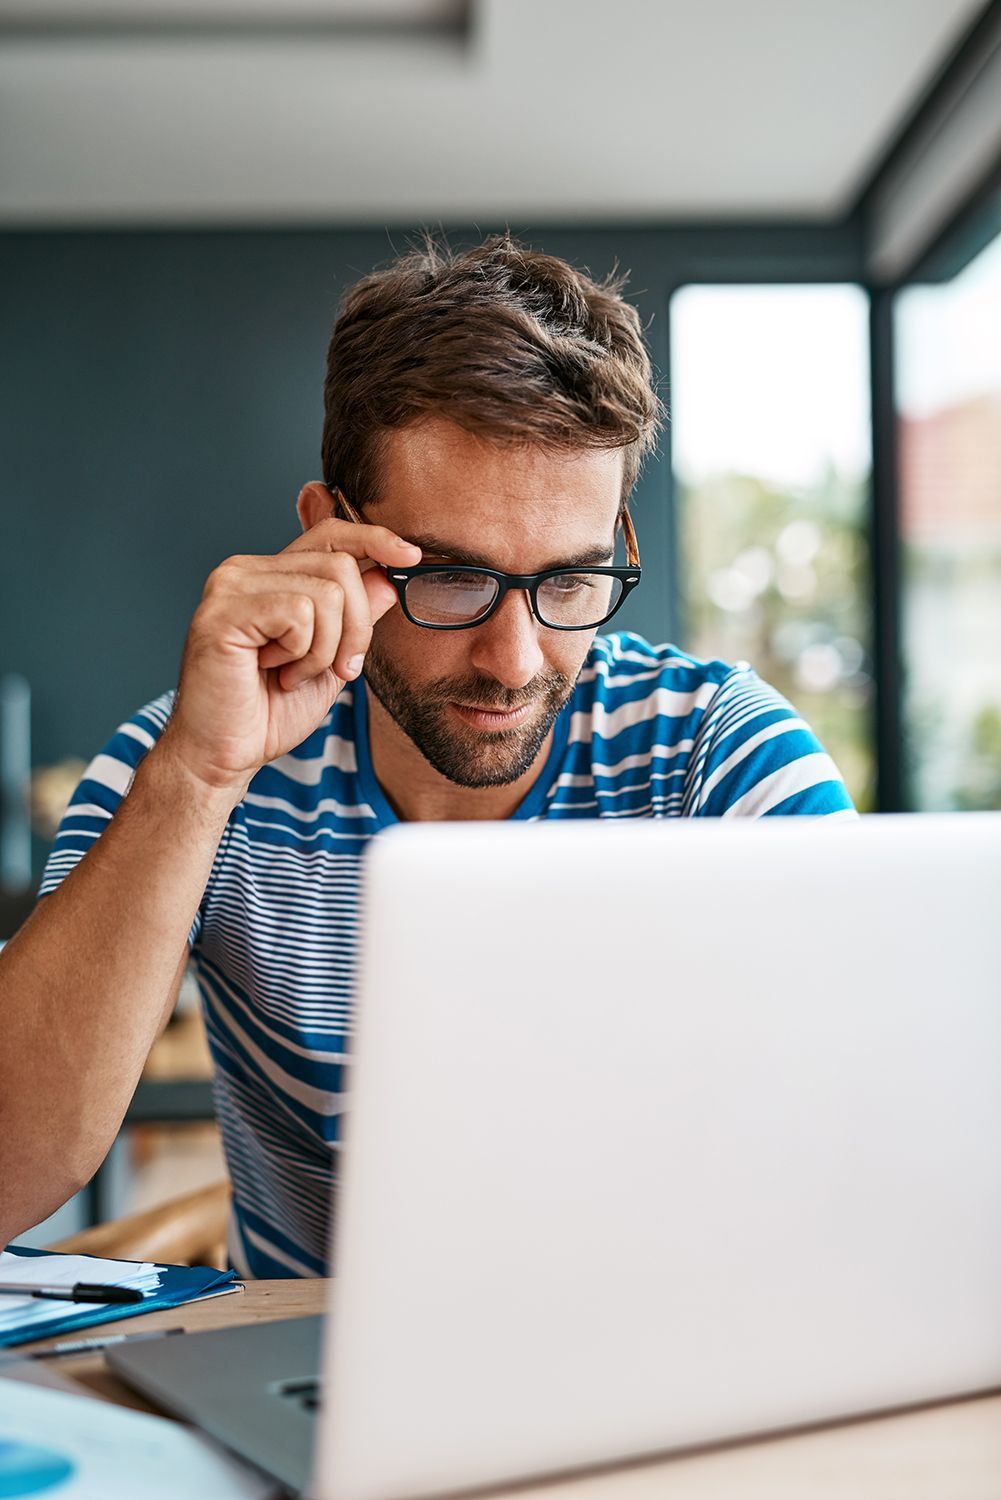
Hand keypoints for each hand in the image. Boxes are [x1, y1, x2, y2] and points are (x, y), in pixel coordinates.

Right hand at [158, 516, 420, 800]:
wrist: (224, 755)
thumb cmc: (269, 712)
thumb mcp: (330, 660)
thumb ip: (354, 619)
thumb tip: (387, 578)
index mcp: (269, 576)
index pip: (329, 535)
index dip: (374, 539)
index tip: (411, 556)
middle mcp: (245, 571)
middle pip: (340, 566)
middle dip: (357, 627)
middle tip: (337, 669)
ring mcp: (230, 587)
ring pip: (327, 592)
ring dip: (326, 649)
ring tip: (293, 675)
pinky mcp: (223, 611)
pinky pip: (299, 613)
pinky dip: (303, 653)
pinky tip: (276, 672)